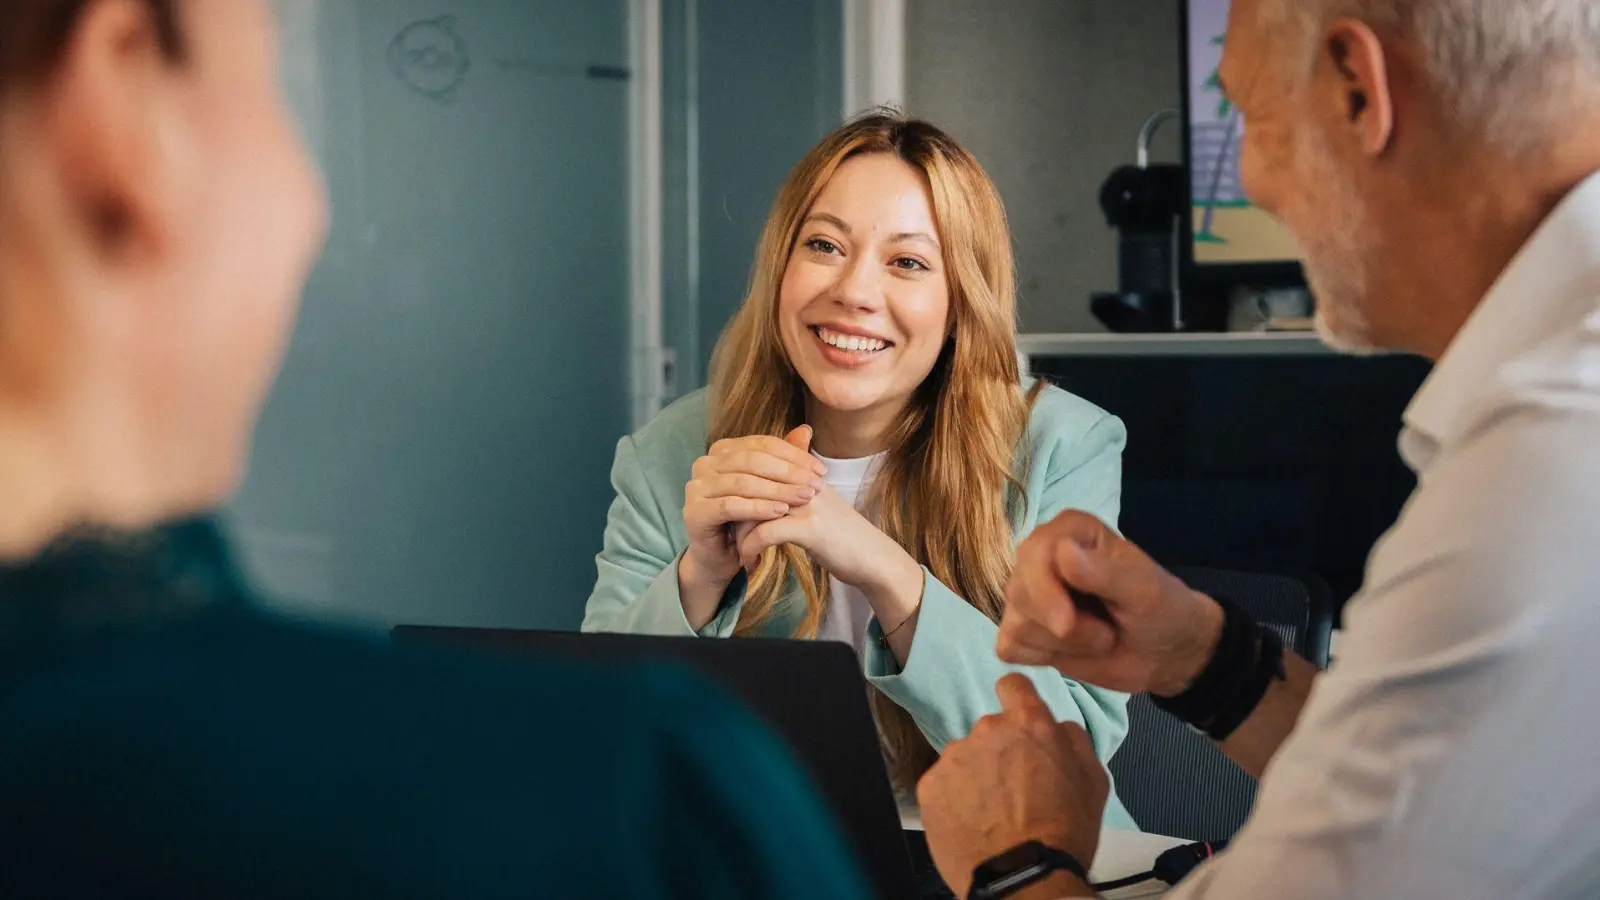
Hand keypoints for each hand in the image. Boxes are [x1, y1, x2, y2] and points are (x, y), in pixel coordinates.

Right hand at [679, 427, 826, 592]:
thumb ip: (783, 461)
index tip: (822, 470)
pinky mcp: (694, 512)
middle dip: (788, 473)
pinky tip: (781, 512)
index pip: (762, 444)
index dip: (794, 455)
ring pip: (743, 483)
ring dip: (777, 491)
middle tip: (815, 485)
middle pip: (752, 461)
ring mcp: (695, 487)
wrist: (721, 556)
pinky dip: (758, 508)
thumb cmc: (747, 519)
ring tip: (804, 498)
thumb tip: (807, 430)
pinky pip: (730, 505)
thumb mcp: (769, 488)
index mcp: (721, 450)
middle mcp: (705, 464)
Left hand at [734, 480, 919, 606]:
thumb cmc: (840, 533)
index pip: (756, 466)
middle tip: (724, 530)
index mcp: (802, 472)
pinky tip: (749, 561)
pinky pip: (764, 532)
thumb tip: (756, 486)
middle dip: (732, 510)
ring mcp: (807, 503)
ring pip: (754, 508)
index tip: (725, 508)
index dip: (736, 488)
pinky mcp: (809, 527)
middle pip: (750, 485)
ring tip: (736, 548)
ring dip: (738, 533)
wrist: (873, 557)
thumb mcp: (814, 504)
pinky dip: (750, 548)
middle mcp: (803, 481)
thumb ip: (787, 490)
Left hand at [917, 675, 1106, 898]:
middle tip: (1014, 790)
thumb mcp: (1093, 780)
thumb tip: (1056, 724)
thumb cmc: (1065, 831)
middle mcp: (987, 730)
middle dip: (1000, 753)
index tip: (1017, 720)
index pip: (1013, 685)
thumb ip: (1073, 739)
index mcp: (1029, 723)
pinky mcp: (930, 786)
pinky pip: (943, 784)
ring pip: (965, 759)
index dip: (1016, 700)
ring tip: (992, 813)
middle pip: (990, 731)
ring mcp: (954, 757)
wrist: (1025, 878)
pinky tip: (971, 823)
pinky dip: (954, 800)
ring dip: (975, 777)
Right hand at [997, 511, 1222, 697]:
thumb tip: (1061, 551)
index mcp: (1071, 532)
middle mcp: (1042, 557)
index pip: (1033, 553)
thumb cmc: (1162, 611)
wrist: (1168, 653)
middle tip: (1106, 635)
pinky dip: (1040, 657)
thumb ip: (1103, 573)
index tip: (1066, 624)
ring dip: (1061, 645)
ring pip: (1015, 624)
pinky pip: (1009, 647)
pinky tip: (1071, 653)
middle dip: (1063, 627)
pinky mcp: (1023, 629)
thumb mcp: (1143, 592)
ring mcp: (1029, 594)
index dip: (1044, 590)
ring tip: (1099, 640)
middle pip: (1020, 592)